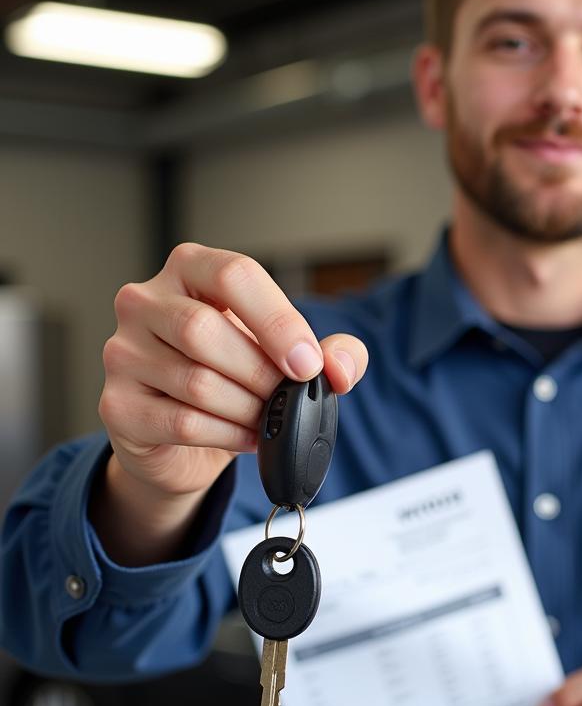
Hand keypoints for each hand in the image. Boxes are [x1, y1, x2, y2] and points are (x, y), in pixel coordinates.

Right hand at [99, 242, 367, 501]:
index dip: (277, 321)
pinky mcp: (118, 404)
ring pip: (196, 381)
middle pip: (204, 330)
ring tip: (266, 417)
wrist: (186, 436)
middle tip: (286, 396)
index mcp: (191, 269)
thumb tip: (340, 369)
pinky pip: (182, 421)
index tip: (308, 363)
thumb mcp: (291, 355)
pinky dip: (228, 434)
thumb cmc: (238, 376)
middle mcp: (145, 301)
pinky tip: (247, 436)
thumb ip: (332, 353)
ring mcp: (123, 352)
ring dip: (247, 408)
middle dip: (261, 373)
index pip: (233, 275)